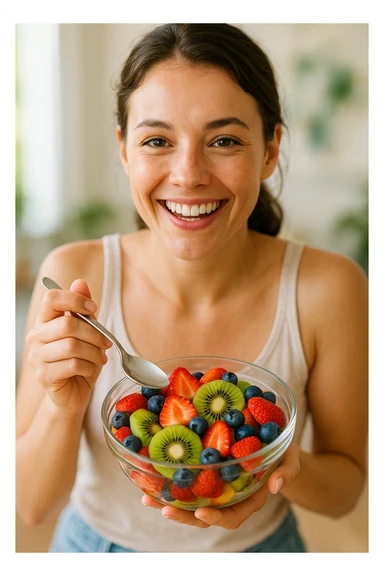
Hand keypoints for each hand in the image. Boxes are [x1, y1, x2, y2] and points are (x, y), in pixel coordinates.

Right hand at [26, 279, 111, 414]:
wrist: (73, 392)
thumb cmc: (80, 359)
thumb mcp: (87, 332)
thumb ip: (83, 309)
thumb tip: (80, 282)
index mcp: (44, 321)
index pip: (52, 298)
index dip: (75, 300)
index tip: (93, 309)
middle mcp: (35, 336)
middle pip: (67, 324)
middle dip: (94, 333)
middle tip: (107, 343)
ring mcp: (37, 357)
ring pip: (72, 346)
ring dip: (94, 352)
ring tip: (100, 358)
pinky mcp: (44, 375)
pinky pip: (72, 365)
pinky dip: (88, 367)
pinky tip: (90, 369)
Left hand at [141, 440, 300, 529]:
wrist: (272, 438)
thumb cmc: (283, 451)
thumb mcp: (291, 457)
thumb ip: (287, 471)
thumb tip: (277, 485)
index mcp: (249, 498)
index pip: (233, 516)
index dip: (217, 518)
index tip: (201, 512)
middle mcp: (229, 496)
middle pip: (204, 514)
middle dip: (182, 515)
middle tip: (163, 509)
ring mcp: (215, 486)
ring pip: (190, 500)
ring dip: (168, 501)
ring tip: (147, 497)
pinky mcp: (204, 471)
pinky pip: (186, 481)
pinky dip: (168, 481)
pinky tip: (150, 476)